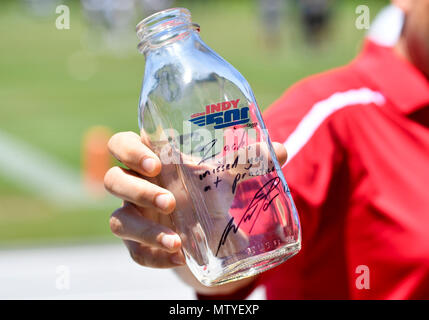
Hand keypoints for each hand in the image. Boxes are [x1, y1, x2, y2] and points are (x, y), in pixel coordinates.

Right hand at [104, 130, 287, 270]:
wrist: (201, 227)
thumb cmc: (203, 188)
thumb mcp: (222, 175)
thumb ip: (247, 161)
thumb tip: (281, 149)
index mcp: (149, 159)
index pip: (121, 145)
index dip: (129, 151)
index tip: (156, 163)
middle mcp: (134, 185)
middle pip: (113, 180)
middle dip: (136, 189)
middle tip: (170, 200)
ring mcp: (132, 215)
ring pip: (118, 220)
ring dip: (145, 229)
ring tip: (178, 239)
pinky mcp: (137, 244)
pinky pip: (134, 252)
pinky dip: (155, 256)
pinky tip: (178, 257)